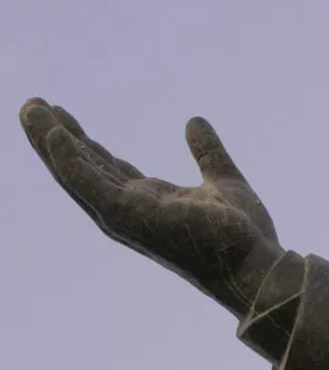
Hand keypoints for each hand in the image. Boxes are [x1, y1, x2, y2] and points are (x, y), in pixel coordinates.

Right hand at [19, 99, 283, 314]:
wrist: (257, 264)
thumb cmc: (245, 237)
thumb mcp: (223, 181)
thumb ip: (208, 151)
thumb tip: (194, 121)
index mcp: (149, 202)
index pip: (105, 168)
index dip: (82, 143)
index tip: (62, 114)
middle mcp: (131, 210)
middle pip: (83, 168)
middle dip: (55, 137)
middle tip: (33, 105)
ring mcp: (126, 215)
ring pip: (76, 173)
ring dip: (50, 141)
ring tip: (31, 109)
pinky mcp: (129, 216)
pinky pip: (89, 183)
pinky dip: (68, 159)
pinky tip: (54, 133)